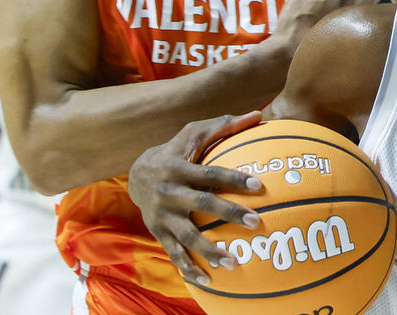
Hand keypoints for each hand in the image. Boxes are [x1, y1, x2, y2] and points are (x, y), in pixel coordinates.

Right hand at [128, 111, 265, 285]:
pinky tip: (208, 280)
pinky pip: (174, 253)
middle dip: (230, 214)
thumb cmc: (176, 150)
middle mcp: (169, 192)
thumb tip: (258, 115)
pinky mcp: (158, 232)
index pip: (210, 173)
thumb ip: (224, 125)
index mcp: (178, 167)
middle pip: (202, 204)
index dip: (234, 178)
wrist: (137, 173)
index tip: (259, 185)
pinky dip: (189, 268)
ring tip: (235, 262)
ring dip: (210, 251)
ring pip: (187, 235)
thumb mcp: (194, 133)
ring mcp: (162, 215)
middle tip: (257, 223)